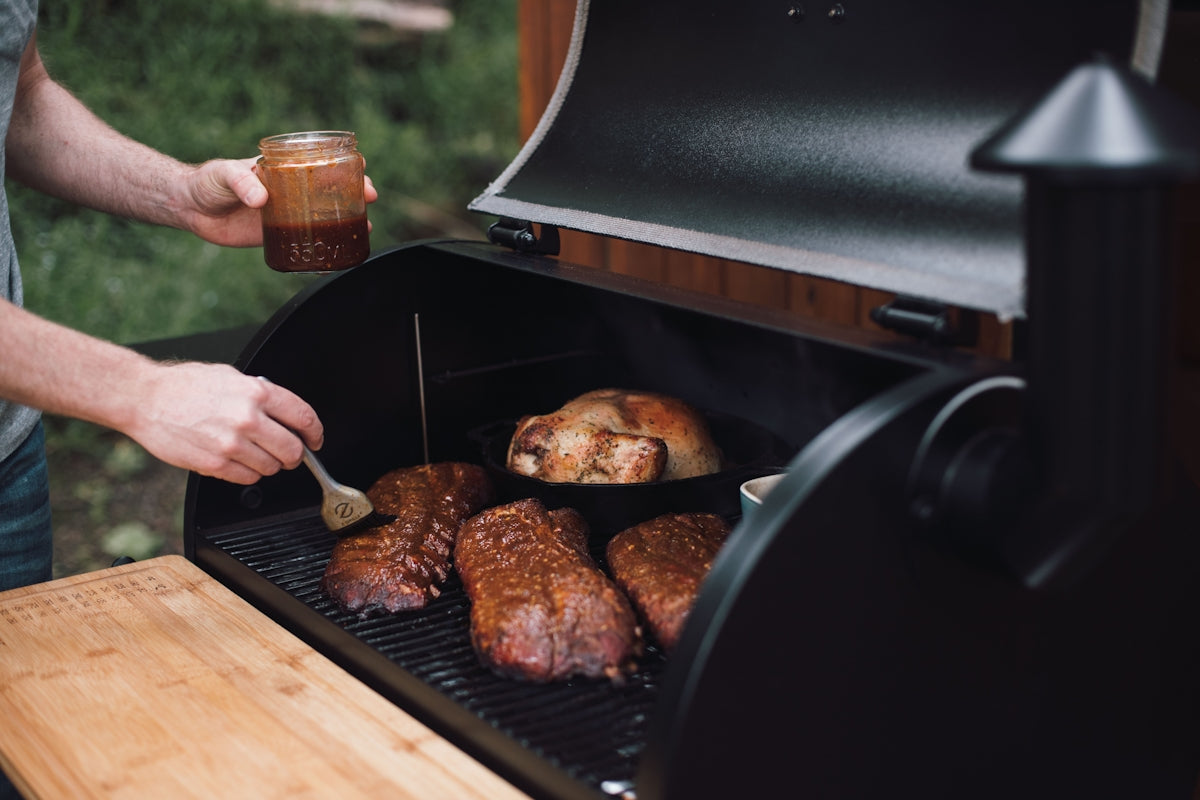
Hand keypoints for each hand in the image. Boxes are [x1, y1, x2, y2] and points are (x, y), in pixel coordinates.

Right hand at [126, 362, 324, 484]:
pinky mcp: (215, 464)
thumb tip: (284, 413)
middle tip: (287, 453)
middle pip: (293, 450)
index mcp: (256, 393)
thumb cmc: (185, 386)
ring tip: (253, 452)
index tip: (314, 440)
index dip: (314, 433)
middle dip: (294, 454)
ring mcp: (231, 444)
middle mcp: (248, 419)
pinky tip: (237, 460)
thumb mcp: (231, 376)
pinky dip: (248, 473)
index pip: (304, 418)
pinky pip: (248, 478)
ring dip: (269, 464)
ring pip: (271, 467)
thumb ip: (261, 394)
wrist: (145, 399)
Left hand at [180, 157, 378, 247]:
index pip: (319, 161)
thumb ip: (242, 182)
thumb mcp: (224, 174)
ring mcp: (286, 211)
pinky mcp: (278, 233)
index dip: (343, 162)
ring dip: (347, 219)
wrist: (190, 207)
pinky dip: (325, 242)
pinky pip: (307, 238)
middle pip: (330, 188)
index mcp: (282, 169)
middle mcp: (290, 189)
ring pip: (324, 213)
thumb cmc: (207, 181)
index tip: (361, 166)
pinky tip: (339, 249)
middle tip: (370, 197)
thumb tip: (262, 198)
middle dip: (355, 191)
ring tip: (366, 226)